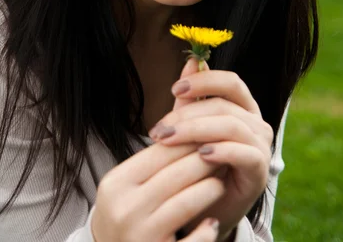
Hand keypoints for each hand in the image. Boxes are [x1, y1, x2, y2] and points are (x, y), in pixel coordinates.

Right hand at [91, 133, 224, 241]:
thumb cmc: (127, 212)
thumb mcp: (129, 182)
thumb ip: (155, 155)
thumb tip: (189, 114)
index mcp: (116, 183)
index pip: (161, 152)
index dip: (190, 140)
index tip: (211, 134)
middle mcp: (124, 208)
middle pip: (176, 174)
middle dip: (205, 161)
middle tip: (225, 153)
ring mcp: (139, 235)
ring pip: (186, 202)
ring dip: (210, 189)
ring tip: (222, 182)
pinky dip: (204, 231)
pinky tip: (213, 222)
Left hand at [148, 58, 272, 241]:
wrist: (208, 207)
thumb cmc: (199, 164)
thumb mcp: (191, 128)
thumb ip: (192, 98)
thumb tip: (192, 60)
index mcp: (243, 107)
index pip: (231, 82)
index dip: (204, 81)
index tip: (174, 89)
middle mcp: (256, 122)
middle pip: (224, 105)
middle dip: (187, 113)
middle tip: (159, 128)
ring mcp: (261, 145)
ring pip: (230, 125)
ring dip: (195, 130)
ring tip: (167, 140)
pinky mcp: (260, 170)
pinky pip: (244, 152)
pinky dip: (222, 150)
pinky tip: (200, 155)